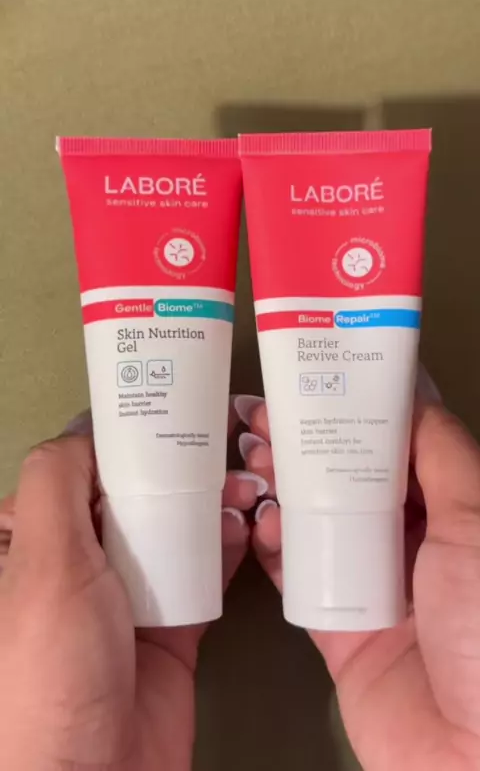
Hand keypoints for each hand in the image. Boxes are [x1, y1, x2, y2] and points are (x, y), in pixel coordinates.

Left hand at [0, 407, 259, 770]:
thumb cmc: (52, 664)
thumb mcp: (42, 564)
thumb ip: (58, 486)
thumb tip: (86, 430)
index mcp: (31, 545)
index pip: (76, 473)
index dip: (118, 440)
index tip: (167, 407)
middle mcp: (76, 567)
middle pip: (129, 498)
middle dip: (174, 468)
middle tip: (221, 440)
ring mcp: (126, 598)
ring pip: (170, 532)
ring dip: (207, 504)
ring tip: (246, 480)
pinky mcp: (171, 629)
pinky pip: (201, 576)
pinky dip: (225, 549)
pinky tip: (249, 525)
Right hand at [237, 389, 479, 770]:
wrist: (474, 759)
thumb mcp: (477, 524)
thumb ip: (442, 455)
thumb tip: (413, 392)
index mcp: (454, 514)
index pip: (396, 444)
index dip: (354, 407)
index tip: (314, 377)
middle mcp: (416, 546)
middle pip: (348, 479)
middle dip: (304, 442)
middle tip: (260, 414)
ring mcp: (374, 588)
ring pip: (318, 522)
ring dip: (280, 487)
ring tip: (249, 456)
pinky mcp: (339, 632)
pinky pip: (298, 579)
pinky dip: (272, 549)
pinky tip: (256, 522)